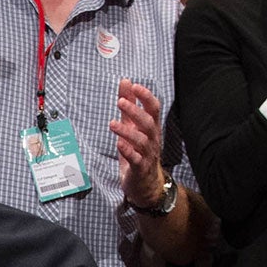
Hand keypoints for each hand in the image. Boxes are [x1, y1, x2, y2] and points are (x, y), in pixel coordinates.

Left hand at [111, 80, 166, 206]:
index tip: (135, 86)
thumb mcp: (132, 127)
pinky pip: (136, 159)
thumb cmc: (138, 152)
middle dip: (135, 111)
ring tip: (112, 124)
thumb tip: (126, 82)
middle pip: (148, 123)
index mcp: (151, 128)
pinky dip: (128, 151)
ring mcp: (147, 155)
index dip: (146, 97)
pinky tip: (119, 144)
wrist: (145, 185)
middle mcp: (152, 140)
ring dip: (127, 131)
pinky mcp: (140, 168)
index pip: (153, 109)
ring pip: (142, 141)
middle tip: (121, 101)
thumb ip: (129, 106)